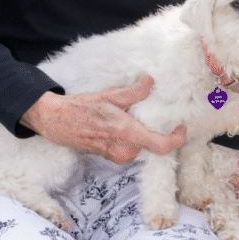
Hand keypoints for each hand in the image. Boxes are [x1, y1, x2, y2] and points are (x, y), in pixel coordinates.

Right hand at [19, 75, 185, 163]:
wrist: (57, 122)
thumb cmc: (81, 108)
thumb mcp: (109, 96)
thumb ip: (134, 91)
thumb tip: (151, 81)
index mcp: (126, 133)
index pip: (162, 146)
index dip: (177, 138)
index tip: (181, 127)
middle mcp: (124, 150)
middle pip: (155, 146)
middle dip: (161, 132)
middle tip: (162, 115)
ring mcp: (118, 156)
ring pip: (144, 148)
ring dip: (148, 135)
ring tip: (144, 117)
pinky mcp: (112, 157)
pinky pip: (133, 151)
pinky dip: (137, 139)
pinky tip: (130, 125)